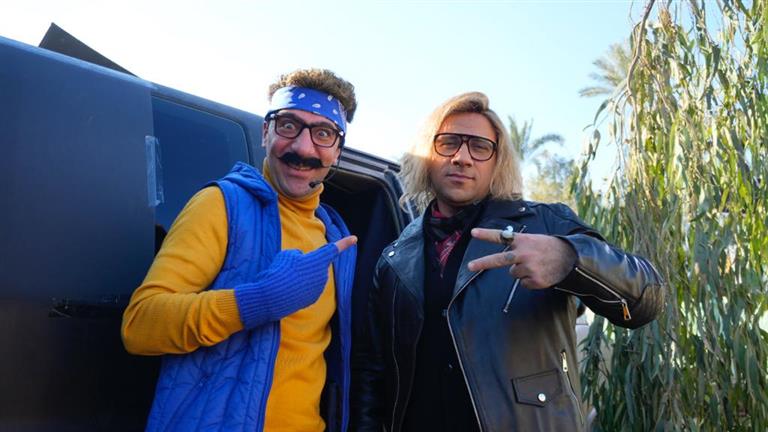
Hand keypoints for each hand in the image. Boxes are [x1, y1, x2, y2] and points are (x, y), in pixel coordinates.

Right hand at [235, 235, 356, 327]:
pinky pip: (309, 288)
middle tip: (290, 268)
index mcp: (318, 260)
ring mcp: (319, 287)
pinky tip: (290, 289)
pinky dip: (300, 288)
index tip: (354, 238)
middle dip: (306, 264)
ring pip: (312, 276)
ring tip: (288, 280)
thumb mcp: (288, 254)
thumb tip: (303, 261)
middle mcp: (322, 274)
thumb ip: (300, 255)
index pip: (333, 249)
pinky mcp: (313, 298)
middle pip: (316, 264)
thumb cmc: (279, 270)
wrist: (272, 295)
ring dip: (302, 276)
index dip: (344, 243)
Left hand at [467, 228, 575, 288]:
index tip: (473, 232)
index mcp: (523, 241)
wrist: (570, 258)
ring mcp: (529, 268)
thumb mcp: (534, 239)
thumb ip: (519, 246)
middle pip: (499, 260)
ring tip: (536, 265)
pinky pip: (523, 283)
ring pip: (513, 273)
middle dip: (482, 263)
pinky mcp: (534, 281)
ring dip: (521, 271)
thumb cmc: (548, 247)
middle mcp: (523, 254)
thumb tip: (507, 263)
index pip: (501, 237)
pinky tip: (540, 273)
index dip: (486, 235)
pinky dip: (530, 280)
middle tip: (469, 266)